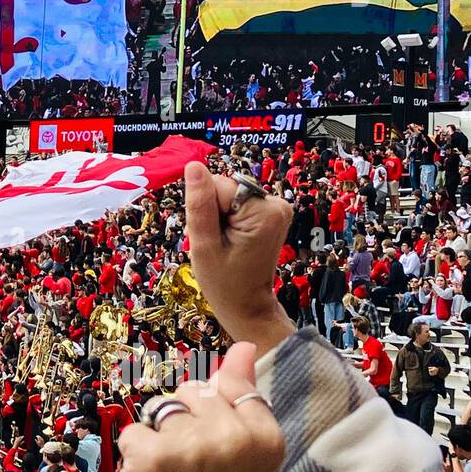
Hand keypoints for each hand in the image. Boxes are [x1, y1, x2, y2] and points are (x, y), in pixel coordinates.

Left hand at [113, 342, 284, 471]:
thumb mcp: (243, 454)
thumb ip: (243, 396)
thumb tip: (247, 344)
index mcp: (265, 436)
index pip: (230, 387)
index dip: (213, 414)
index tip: (214, 448)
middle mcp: (232, 437)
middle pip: (192, 392)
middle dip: (184, 422)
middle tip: (193, 469)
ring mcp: (190, 445)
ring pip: (160, 409)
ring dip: (158, 436)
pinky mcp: (150, 455)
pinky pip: (134, 431)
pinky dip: (136, 454)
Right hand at [183, 163, 294, 354]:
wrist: (248, 306)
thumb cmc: (223, 282)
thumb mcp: (203, 245)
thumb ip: (199, 204)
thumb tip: (193, 166)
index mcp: (263, 211)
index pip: (217, 186)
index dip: (205, 209)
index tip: (210, 235)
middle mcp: (276, 203)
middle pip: (224, 188)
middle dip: (212, 211)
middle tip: (214, 242)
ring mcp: (277, 208)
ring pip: (228, 195)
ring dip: (218, 216)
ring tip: (222, 243)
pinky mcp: (273, 212)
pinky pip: (238, 203)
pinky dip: (227, 219)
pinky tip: (229, 239)